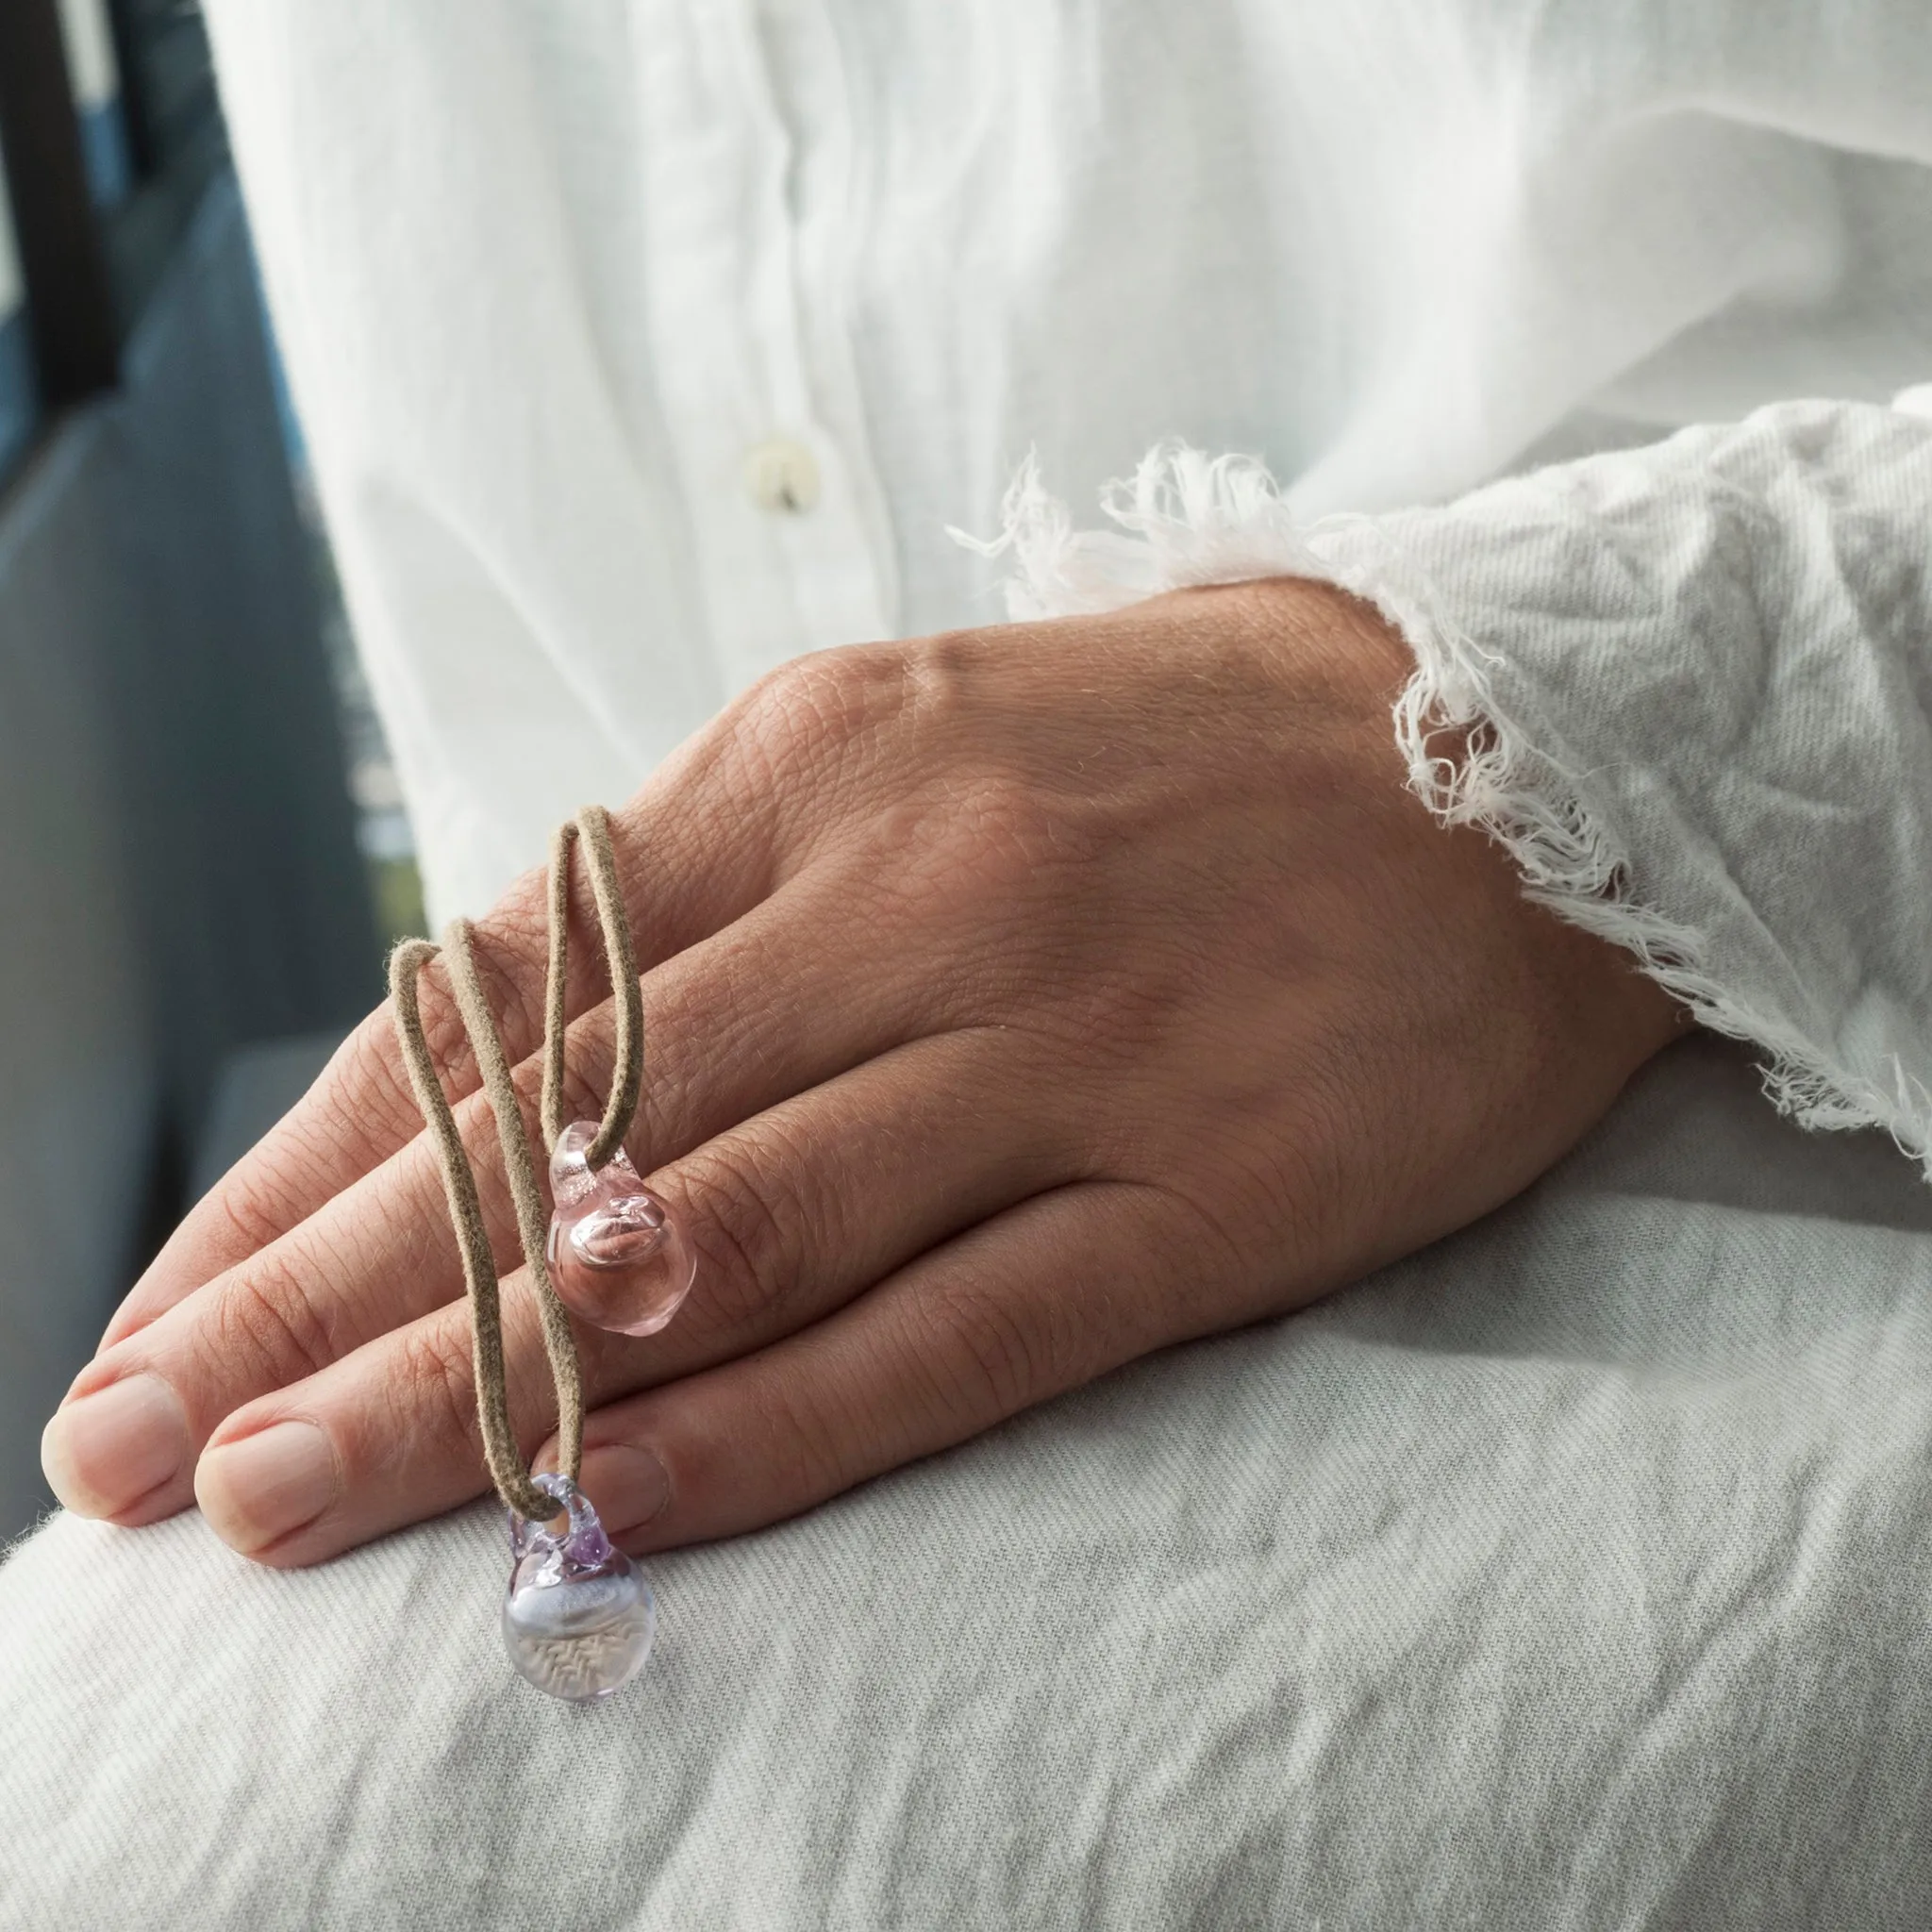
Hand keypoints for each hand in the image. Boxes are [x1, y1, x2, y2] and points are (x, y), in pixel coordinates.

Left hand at [42, 579, 1682, 1564]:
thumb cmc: (1189, 747)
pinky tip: (594, 1516)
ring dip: (476, 1385)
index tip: (170, 1299)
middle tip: (137, 1444)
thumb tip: (518, 1059)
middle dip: (320, 1296)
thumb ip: (725, 887)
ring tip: (281, 1503)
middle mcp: (913, 894)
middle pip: (561, 1132)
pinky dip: (751, 1432)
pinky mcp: (1198, 1191)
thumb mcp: (918, 737)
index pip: (495, 987)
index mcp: (818, 761)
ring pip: (708, 1240)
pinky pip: (940, 1332)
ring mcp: (1057, 1048)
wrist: (1525, 746)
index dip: (306, 1160)